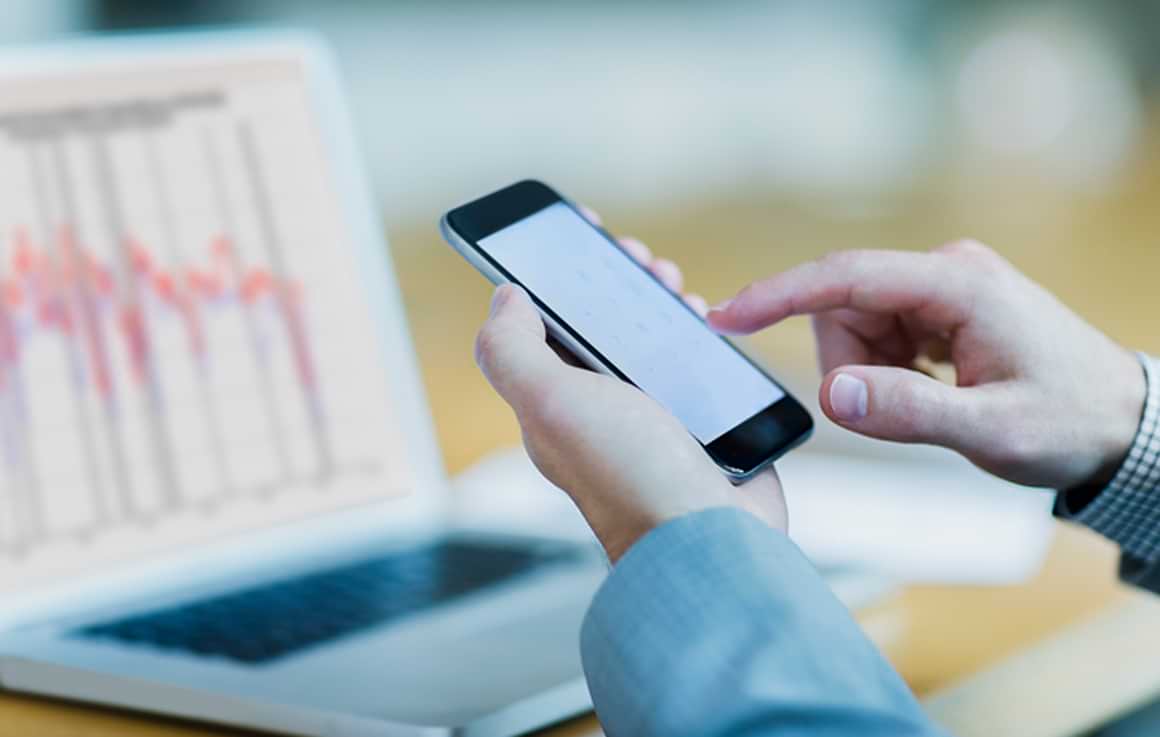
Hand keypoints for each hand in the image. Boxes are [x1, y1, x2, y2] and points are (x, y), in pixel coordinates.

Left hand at [474, 251, 783, 562]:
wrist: (711, 537)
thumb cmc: (629, 474)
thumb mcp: (549, 402)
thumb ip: (512, 350)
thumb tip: (503, 298)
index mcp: (556, 401)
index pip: (544, 324)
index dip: (555, 274)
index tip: (579, 232)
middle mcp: (600, 408)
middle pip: (600, 325)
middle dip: (616, 280)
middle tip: (639, 260)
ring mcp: (651, 417)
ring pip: (649, 340)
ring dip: (657, 302)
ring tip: (674, 287)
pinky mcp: (698, 424)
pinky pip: (693, 366)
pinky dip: (698, 337)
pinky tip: (706, 326)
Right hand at [708, 241, 1144, 489]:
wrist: (1124, 423)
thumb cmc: (1070, 423)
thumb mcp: (992, 430)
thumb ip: (910, 411)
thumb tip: (833, 394)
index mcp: (958, 285)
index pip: (846, 277)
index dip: (779, 296)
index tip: (726, 317)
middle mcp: (947, 272)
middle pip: (846, 309)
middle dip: (852, 365)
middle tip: (907, 409)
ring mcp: (945, 287)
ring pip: (857, 326)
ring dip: (873, 372)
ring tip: (935, 400)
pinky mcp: (943, 306)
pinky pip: (881, 334)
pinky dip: (889, 370)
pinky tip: (937, 388)